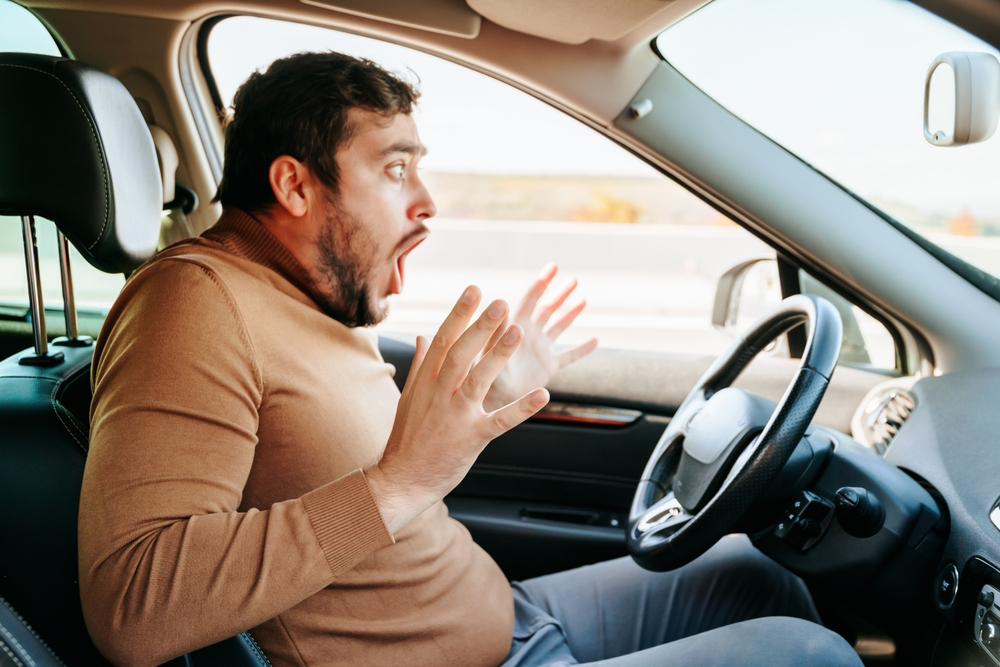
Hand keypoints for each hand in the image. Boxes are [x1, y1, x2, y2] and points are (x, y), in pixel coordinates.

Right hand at [366, 286, 549, 533]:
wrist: (402, 480)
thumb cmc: (408, 439)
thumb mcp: (409, 398)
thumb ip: (420, 366)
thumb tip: (423, 336)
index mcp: (426, 382)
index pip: (443, 340)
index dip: (460, 314)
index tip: (475, 291)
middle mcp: (439, 395)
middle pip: (460, 353)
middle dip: (480, 326)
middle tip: (500, 302)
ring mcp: (455, 417)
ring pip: (478, 380)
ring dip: (498, 355)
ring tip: (517, 330)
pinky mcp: (471, 439)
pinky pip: (499, 421)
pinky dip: (521, 409)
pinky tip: (542, 395)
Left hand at [484, 263, 597, 410]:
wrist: (486, 400)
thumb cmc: (480, 376)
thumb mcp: (490, 351)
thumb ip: (498, 331)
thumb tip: (501, 307)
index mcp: (515, 326)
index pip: (531, 299)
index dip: (542, 283)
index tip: (553, 266)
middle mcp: (529, 334)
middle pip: (548, 308)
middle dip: (560, 294)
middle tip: (573, 279)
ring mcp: (539, 349)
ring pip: (559, 327)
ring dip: (571, 314)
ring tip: (582, 300)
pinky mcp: (548, 367)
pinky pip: (569, 356)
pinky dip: (582, 349)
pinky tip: (595, 341)